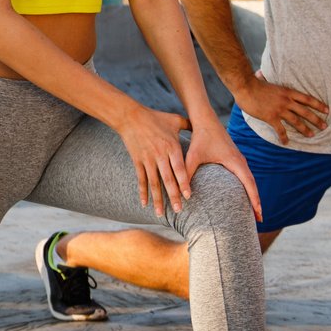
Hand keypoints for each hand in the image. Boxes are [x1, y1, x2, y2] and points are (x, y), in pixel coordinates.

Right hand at [115, 103, 192, 218]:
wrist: (130, 116)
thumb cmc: (155, 117)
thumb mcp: (175, 119)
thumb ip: (189, 125)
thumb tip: (200, 126)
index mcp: (171, 147)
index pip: (179, 169)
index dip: (184, 183)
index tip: (189, 196)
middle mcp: (159, 155)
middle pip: (167, 180)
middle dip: (173, 197)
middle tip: (179, 211)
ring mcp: (147, 160)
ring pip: (153, 183)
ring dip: (158, 200)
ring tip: (161, 214)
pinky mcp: (137, 161)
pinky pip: (141, 180)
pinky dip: (142, 192)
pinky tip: (145, 204)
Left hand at [184, 124, 263, 223]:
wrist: (206, 120)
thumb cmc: (199, 138)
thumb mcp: (193, 157)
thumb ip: (187, 175)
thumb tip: (183, 195)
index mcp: (235, 162)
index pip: (249, 184)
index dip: (254, 199)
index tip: (258, 213)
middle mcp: (241, 161)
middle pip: (252, 185)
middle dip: (256, 202)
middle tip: (259, 219)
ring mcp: (240, 160)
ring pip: (250, 180)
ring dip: (253, 195)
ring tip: (254, 212)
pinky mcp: (236, 159)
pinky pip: (245, 176)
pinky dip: (248, 187)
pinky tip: (245, 196)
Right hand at [234, 73, 327, 144]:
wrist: (245, 86)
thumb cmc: (253, 83)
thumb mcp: (267, 80)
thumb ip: (268, 79)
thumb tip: (260, 73)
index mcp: (288, 92)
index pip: (307, 99)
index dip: (318, 105)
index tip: (327, 110)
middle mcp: (287, 101)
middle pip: (305, 111)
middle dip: (316, 120)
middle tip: (325, 126)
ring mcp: (279, 109)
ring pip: (296, 121)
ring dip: (305, 129)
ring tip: (312, 135)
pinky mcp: (271, 117)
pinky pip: (280, 129)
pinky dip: (284, 137)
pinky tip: (286, 142)